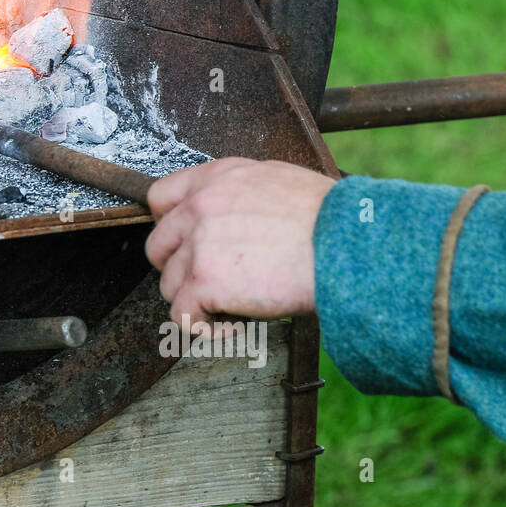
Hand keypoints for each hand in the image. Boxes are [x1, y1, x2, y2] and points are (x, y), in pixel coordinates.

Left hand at [144, 158, 335, 328]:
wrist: (347, 247)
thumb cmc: (329, 220)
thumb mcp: (276, 181)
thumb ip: (240, 193)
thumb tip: (231, 212)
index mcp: (216, 178)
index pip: (160, 198)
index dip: (169, 226)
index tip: (184, 245)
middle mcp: (199, 206)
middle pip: (158, 247)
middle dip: (182, 270)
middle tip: (214, 283)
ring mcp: (198, 244)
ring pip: (170, 285)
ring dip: (198, 301)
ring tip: (235, 304)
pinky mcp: (204, 281)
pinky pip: (182, 316)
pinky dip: (205, 328)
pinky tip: (233, 323)